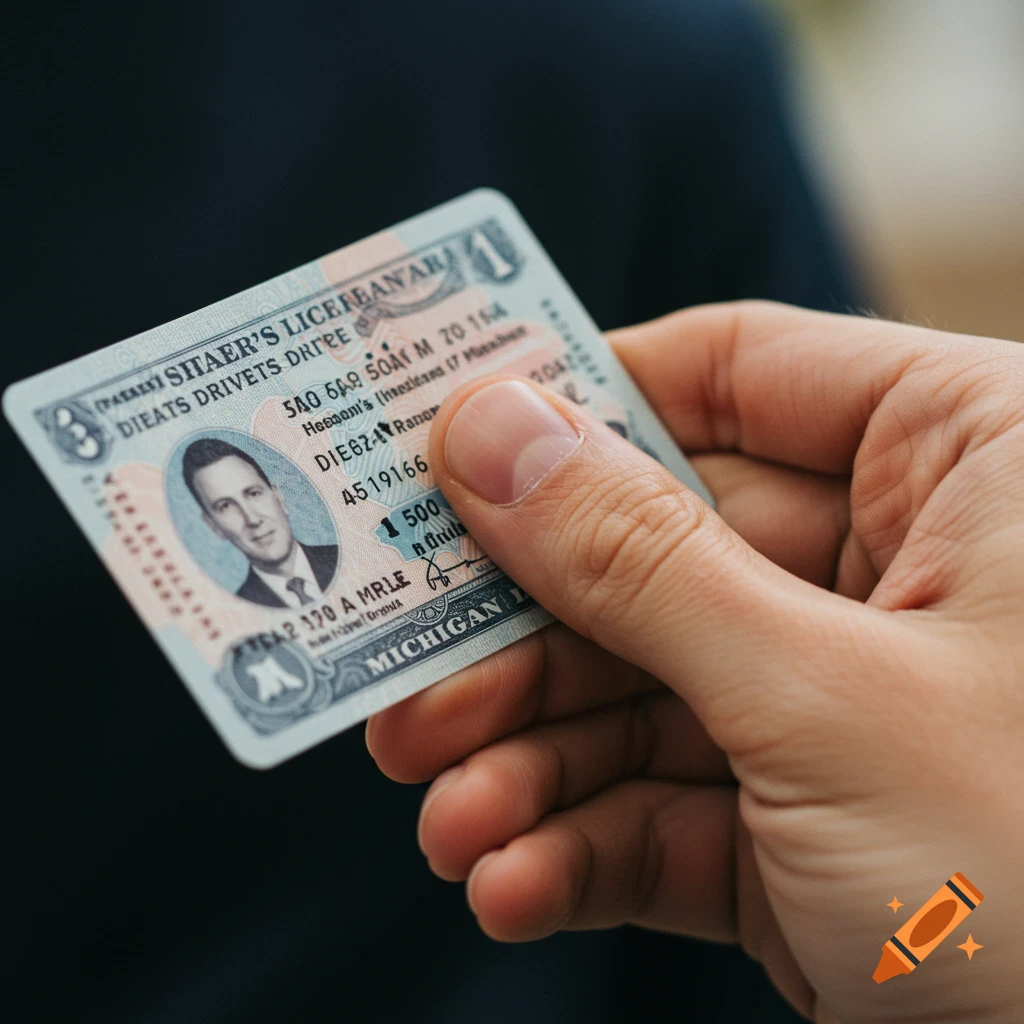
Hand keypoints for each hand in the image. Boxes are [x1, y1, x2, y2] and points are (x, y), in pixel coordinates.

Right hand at [366, 302, 1023, 1022]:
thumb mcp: (825, 701)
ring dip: (531, 759)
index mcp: (963, 460)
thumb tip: (486, 434)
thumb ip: (640, 562)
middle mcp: (903, 564)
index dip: (578, 403)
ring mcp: (848, 697)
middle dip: (523, 637)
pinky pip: (674, 805)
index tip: (442, 448)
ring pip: (646, 689)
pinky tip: (508, 880)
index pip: (731, 372)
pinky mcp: (814, 823)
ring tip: (443, 815)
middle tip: (403, 680)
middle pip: (654, 549)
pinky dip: (584, 845)